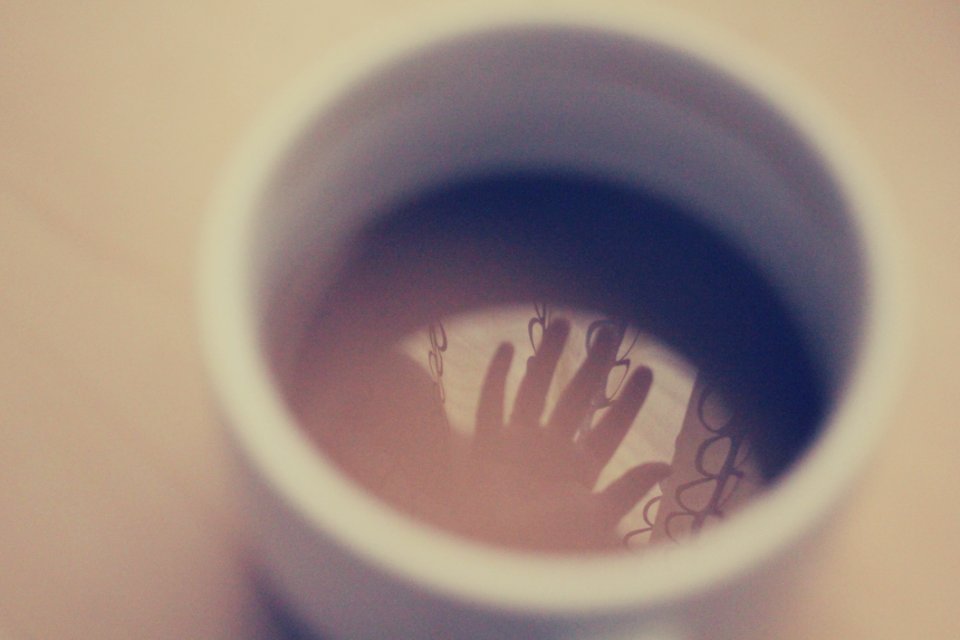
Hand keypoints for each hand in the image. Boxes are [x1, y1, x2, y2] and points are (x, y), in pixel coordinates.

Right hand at [448, 317, 670, 551]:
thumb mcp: (595, 516)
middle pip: (576, 398)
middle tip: (608, 333)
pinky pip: (491, 403)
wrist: (493, 560)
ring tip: (561, 323)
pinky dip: (497, 377)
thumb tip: (665, 465)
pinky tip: (507, 349)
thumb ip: (628, 490)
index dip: (629, 400)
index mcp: (580, 467)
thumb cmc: (545, 544)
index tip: (646, 370)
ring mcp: (518, 443)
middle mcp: (551, 449)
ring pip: (536, 389)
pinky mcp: (488, 445)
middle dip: (593, 366)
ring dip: (547, 357)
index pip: (611, 426)